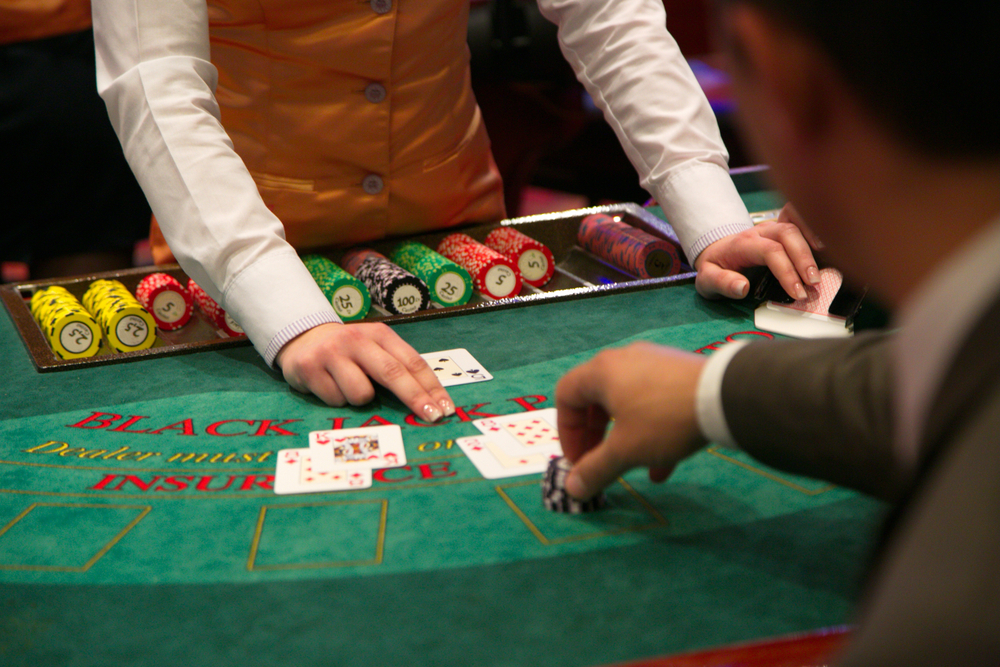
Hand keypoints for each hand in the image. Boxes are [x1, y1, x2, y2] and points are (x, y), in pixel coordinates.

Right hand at [275, 322, 453, 420]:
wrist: (302, 339)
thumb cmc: (349, 352)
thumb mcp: (374, 350)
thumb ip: (397, 368)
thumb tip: (429, 402)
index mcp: (380, 335)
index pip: (412, 362)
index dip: (431, 387)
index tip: (445, 408)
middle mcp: (357, 339)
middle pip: (392, 373)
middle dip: (416, 398)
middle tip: (432, 417)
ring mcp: (331, 352)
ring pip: (361, 394)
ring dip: (360, 399)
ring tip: (347, 386)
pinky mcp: (309, 367)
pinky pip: (335, 400)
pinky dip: (336, 400)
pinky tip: (328, 385)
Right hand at [555, 342, 707, 499]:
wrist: (725, 396)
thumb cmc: (663, 420)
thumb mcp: (625, 450)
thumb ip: (595, 469)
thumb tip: (572, 489)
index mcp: (601, 372)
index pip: (566, 396)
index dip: (567, 432)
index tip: (578, 460)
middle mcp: (623, 360)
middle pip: (596, 399)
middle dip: (596, 437)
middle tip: (600, 462)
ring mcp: (654, 363)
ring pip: (628, 403)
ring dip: (625, 437)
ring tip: (634, 466)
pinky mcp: (678, 371)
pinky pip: (654, 401)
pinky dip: (651, 430)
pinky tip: (664, 465)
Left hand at [694, 202, 823, 299]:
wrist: (715, 251)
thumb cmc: (714, 266)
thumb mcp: (706, 279)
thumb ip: (722, 283)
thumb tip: (742, 288)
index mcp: (743, 243)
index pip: (770, 251)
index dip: (787, 271)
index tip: (797, 292)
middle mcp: (761, 231)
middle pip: (788, 234)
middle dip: (805, 258)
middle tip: (815, 283)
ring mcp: (773, 228)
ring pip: (798, 225)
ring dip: (814, 242)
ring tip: (828, 264)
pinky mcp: (783, 230)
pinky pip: (802, 220)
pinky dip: (815, 228)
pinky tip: (827, 246)